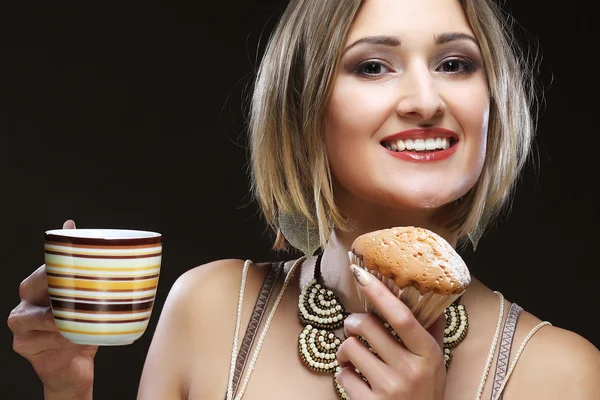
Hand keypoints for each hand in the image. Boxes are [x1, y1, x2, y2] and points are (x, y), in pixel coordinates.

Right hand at [7, 220, 97, 399]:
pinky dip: (67, 340)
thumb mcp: (88, 300)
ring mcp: (21, 323)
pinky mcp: (23, 344)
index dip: (65, 265)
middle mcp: (25, 301)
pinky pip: (47, 338)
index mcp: (38, 285)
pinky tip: (78, 340)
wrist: (74, 367)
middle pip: (37, 286)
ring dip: (69, 320)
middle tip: (87, 296)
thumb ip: (86, 272)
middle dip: (64, 291)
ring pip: (45, 316)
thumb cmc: (80, 329)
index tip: (87, 267)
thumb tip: (74, 226)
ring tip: (87, 322)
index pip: (48, 267)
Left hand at [335, 265, 445, 398]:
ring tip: (354, 357)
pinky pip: (342, 375)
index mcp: (428, 354)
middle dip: (353, 322)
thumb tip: (429, 295)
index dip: (379, 292)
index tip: (361, 274)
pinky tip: (355, 379)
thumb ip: (431, 329)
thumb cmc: (425, 391)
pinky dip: (343, 374)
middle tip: (355, 328)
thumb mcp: (435, 362)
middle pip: (366, 326)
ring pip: (349, 348)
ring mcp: (390, 390)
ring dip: (345, 350)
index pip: (402, 316)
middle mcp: (410, 371)